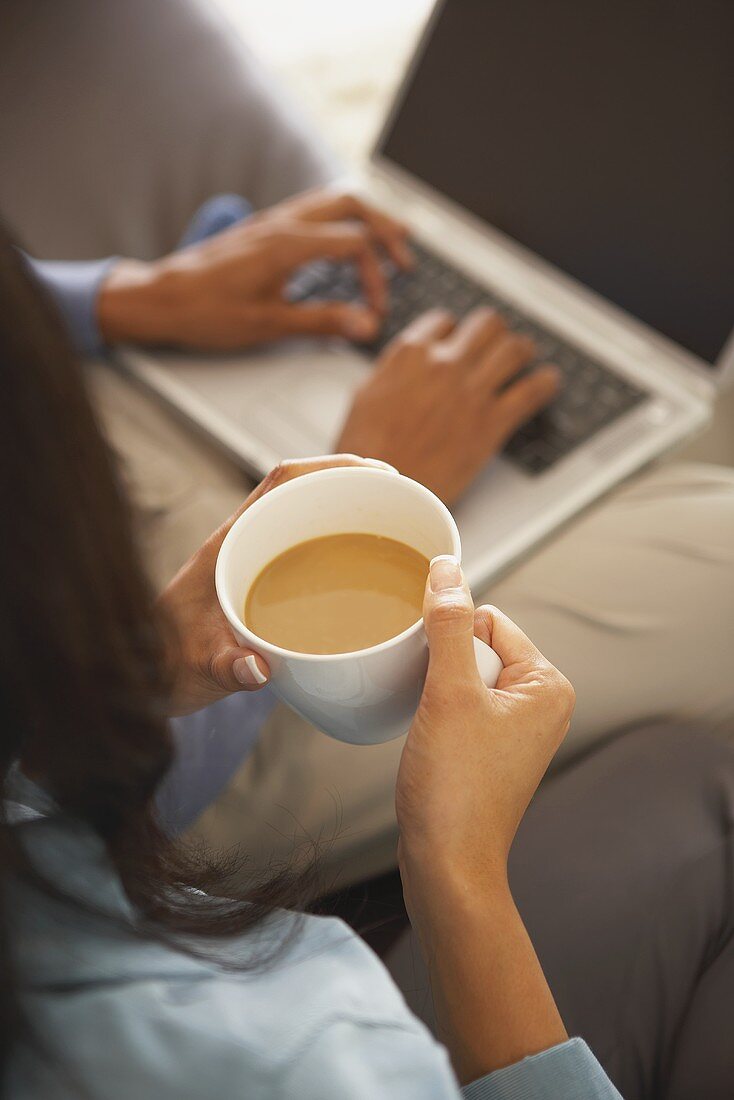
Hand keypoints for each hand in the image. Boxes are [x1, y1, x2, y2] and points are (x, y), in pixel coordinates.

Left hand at [97, 189, 410, 349]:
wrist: (160, 299)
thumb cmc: (206, 312)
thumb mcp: (270, 325)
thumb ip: (323, 321)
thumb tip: (366, 325)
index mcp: (289, 243)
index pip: (355, 243)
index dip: (377, 276)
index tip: (376, 309)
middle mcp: (282, 223)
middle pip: (351, 205)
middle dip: (385, 228)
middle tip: (405, 257)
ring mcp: (270, 222)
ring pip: (331, 202)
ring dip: (363, 219)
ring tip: (386, 239)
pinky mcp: (261, 229)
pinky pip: (311, 211)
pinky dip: (338, 222)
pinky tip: (340, 243)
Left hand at [157, 454, 391, 715]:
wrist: (146, 675)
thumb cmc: (163, 663)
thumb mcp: (194, 668)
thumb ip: (223, 667)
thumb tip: (257, 670)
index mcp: (229, 543)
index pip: (281, 483)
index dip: (330, 468)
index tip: (376, 472)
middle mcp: (245, 542)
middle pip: (305, 493)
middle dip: (355, 487)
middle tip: (405, 499)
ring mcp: (256, 559)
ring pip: (309, 519)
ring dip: (351, 514)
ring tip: (400, 526)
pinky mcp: (265, 581)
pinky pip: (309, 550)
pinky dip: (342, 547)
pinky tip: (371, 570)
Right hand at [337, 308, 559, 502]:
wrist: (383, 492)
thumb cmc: (368, 454)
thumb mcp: (366, 397)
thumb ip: (393, 372)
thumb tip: (405, 365)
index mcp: (410, 355)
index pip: (444, 321)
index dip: (453, 332)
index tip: (458, 342)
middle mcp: (444, 365)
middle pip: (486, 325)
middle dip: (492, 334)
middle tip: (495, 346)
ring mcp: (471, 391)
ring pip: (515, 348)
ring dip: (521, 351)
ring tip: (524, 358)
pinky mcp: (492, 422)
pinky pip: (534, 390)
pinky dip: (546, 384)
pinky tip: (548, 384)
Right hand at [396, 555, 574, 902]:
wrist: (447, 865)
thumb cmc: (455, 788)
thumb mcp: (449, 693)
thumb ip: (448, 625)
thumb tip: (448, 568)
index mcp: (547, 685)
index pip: (489, 620)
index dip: (450, 637)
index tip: (431, 672)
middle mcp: (541, 704)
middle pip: (476, 646)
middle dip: (441, 665)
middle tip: (432, 705)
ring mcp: (516, 730)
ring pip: (462, 676)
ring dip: (435, 690)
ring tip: (430, 726)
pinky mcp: (491, 750)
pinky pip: (459, 706)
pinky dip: (436, 713)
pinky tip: (428, 740)